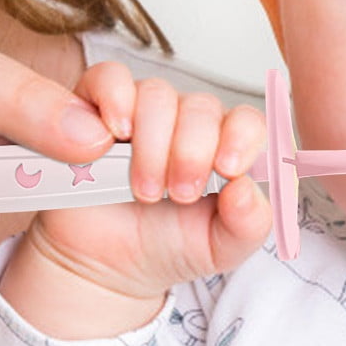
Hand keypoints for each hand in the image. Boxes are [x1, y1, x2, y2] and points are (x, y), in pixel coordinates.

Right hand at [0, 60, 271, 338]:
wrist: (106, 266)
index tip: (228, 170)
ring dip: (152, 145)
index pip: (247, 120)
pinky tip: (114, 135)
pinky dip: (114, 99)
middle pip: (201, 107)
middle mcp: (185, 122)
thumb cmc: (167, 247)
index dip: (242, 137)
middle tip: (180, 194)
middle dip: (192, 152)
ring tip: (145, 190)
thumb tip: (247, 189)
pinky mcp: (97, 108)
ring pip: (158, 95)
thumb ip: (248, 224)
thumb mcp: (219, 249)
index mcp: (223, 147)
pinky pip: (110, 79)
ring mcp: (142, 112)